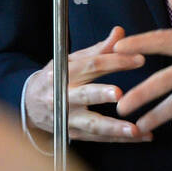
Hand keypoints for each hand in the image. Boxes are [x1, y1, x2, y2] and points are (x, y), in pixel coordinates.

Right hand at [25, 26, 151, 142]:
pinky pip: (100, 138)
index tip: (140, 59)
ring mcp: (67, 118)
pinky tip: (142, 136)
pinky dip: (121, 139)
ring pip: (92, 124)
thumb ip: (99, 49)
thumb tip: (120, 32)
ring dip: (114, 128)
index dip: (116, 61)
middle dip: (101, 94)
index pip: (92, 65)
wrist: (29, 104)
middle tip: (120, 93)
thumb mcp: (71, 60)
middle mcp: (63, 96)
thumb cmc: (56, 77)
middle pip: (84, 95)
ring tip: (135, 129)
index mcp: (65, 73)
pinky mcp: (73, 133)